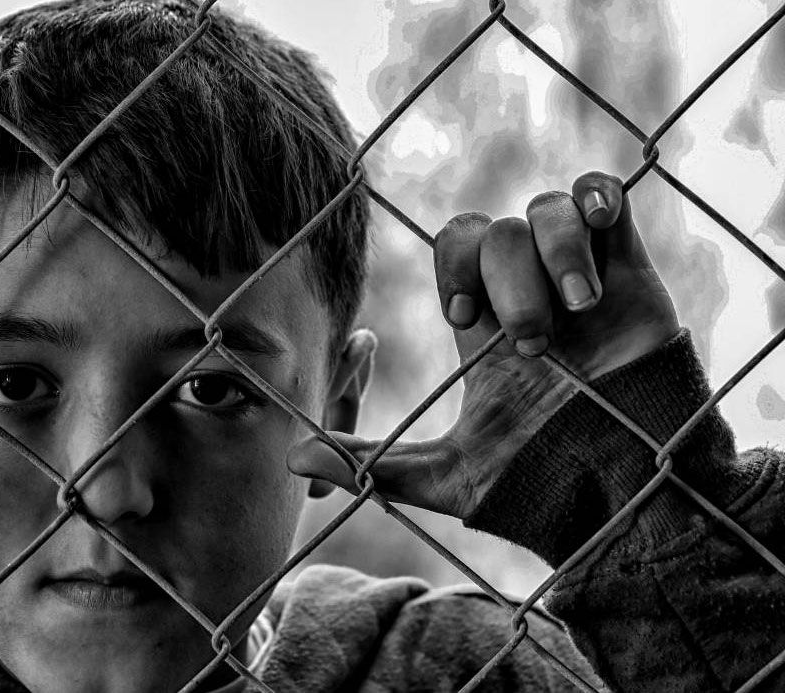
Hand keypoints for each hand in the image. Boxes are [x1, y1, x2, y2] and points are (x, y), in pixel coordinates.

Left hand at [290, 171, 679, 518]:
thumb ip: (372, 463)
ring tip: (578, 314)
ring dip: (555, 256)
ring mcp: (582, 282)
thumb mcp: (447, 478)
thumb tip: (292, 457)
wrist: (627, 502)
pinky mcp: (632, 276)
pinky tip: (597, 228)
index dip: (453, 267)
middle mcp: (530, 294)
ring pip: (547, 212)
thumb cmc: (540, 492)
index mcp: (486, 325)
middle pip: (495, 231)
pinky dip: (596, 200)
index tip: (462, 320)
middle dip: (504, 277)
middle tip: (530, 342)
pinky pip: (607, 200)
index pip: (456, 248)